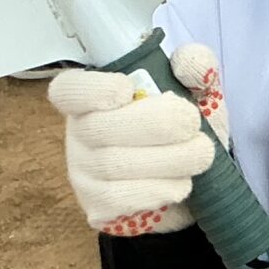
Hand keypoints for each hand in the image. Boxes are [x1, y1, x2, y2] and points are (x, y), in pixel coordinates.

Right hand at [45, 44, 224, 236]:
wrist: (192, 188)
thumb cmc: (184, 132)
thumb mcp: (197, 95)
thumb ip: (195, 69)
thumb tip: (187, 62)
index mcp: (96, 97)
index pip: (69, 90)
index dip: (90, 89)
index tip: (127, 89)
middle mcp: (80, 133)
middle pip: (98, 127)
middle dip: (156, 124)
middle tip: (193, 124)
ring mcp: (84, 173)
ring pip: (114, 164)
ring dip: (169, 159)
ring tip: (200, 154)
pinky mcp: (97, 207)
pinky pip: (121, 198)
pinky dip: (160, 188)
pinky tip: (180, 183)